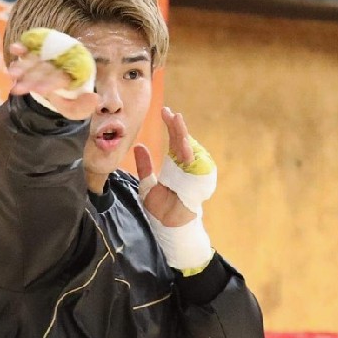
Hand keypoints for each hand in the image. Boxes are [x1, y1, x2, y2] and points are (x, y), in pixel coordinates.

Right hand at [8, 41, 98, 120]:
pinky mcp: (38, 53)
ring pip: (35, 59)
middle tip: (18, 87)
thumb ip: (83, 107)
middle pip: (45, 69)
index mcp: (73, 74)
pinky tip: (14, 49)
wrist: (63, 90)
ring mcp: (49, 57)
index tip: (41, 90)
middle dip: (31, 77)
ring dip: (23, 65)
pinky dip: (23, 47)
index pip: (60, 77)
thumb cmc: (70, 100)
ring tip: (11, 73)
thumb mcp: (77, 110)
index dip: (51, 83)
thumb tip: (95, 98)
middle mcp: (61, 63)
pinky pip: (31, 48)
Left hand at [134, 108, 200, 226]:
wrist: (169, 226)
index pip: (174, 140)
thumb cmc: (161, 209)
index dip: (171, 126)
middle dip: (177, 127)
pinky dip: (190, 154)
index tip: (164, 112)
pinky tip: (182, 144)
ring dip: (183, 136)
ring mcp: (194, 172)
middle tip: (170, 114)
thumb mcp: (147, 185)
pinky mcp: (199, 181)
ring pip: (190, 149)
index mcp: (175, 164)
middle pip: (183, 141)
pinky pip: (196, 165)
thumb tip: (138, 146)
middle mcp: (186, 165)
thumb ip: (144, 166)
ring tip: (176, 122)